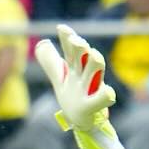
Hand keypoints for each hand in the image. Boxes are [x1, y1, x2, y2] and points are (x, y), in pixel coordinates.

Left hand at [34, 24, 117, 148]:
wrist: (82, 121)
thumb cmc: (73, 96)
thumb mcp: (60, 78)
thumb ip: (51, 63)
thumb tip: (40, 45)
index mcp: (75, 69)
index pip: (71, 50)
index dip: (67, 38)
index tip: (61, 28)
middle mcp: (84, 75)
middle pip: (84, 56)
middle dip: (81, 47)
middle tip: (75, 40)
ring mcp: (90, 89)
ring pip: (97, 72)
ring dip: (96, 62)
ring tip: (94, 55)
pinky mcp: (94, 106)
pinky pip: (103, 99)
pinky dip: (106, 96)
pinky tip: (108, 92)